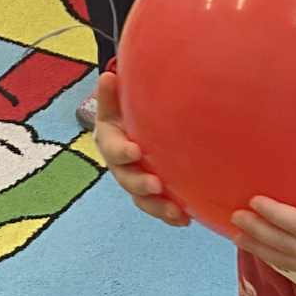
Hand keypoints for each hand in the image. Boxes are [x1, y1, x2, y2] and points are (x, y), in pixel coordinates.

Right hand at [93, 72, 189, 226]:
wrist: (134, 128)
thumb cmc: (127, 111)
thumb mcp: (117, 102)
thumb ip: (112, 94)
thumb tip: (109, 76)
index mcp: (110, 142)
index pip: (112, 149)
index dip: (122, 152)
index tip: (136, 151)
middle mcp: (120, 166)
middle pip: (126, 180)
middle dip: (140, 184)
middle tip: (156, 185)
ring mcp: (136, 181)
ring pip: (143, 200)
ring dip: (158, 207)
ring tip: (176, 212)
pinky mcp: (152, 194)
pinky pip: (159, 207)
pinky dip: (171, 216)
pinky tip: (186, 219)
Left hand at [232, 157, 295, 295]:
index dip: (278, 215)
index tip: (255, 201)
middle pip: (286, 246)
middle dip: (259, 232)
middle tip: (234, 216)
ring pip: (286, 259)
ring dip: (260, 247)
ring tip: (235, 234)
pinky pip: (294, 265)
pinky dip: (273, 257)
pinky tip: (258, 248)